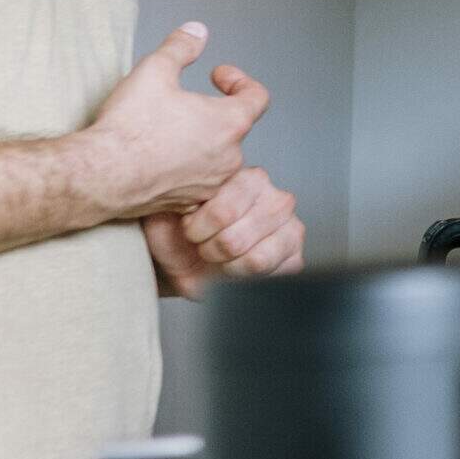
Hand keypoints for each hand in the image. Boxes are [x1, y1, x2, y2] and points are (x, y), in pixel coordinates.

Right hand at [81, 23, 269, 219]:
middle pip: (234, 127)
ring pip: (215, 156)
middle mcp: (229, 158)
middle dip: (212, 111)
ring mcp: (211, 184)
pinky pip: (197, 180)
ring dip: (198, 140)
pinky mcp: (190, 204)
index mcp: (230, 123)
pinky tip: (158, 159)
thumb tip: (197, 31)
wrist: (100, 176)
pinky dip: (184, 167)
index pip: (257, 97)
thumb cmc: (130, 127)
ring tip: (165, 130)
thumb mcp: (154, 70)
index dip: (239, 81)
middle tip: (180, 102)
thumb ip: (181, 47)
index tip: (215, 76)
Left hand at [144, 166, 303, 296]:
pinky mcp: (295, 256)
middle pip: (235, 239)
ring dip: (225, 267)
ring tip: (217, 258)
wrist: (185, 258)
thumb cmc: (177, 232)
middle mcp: (277, 199)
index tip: (187, 230)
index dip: (196, 230)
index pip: (224, 212)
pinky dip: (243, 279)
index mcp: (249, 178)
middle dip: (209, 251)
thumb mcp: (164, 211)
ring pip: (255, 260)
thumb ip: (172, 200)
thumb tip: (184, 203)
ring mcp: (291, 228)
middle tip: (201, 246)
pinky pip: (269, 276)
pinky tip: (234, 269)